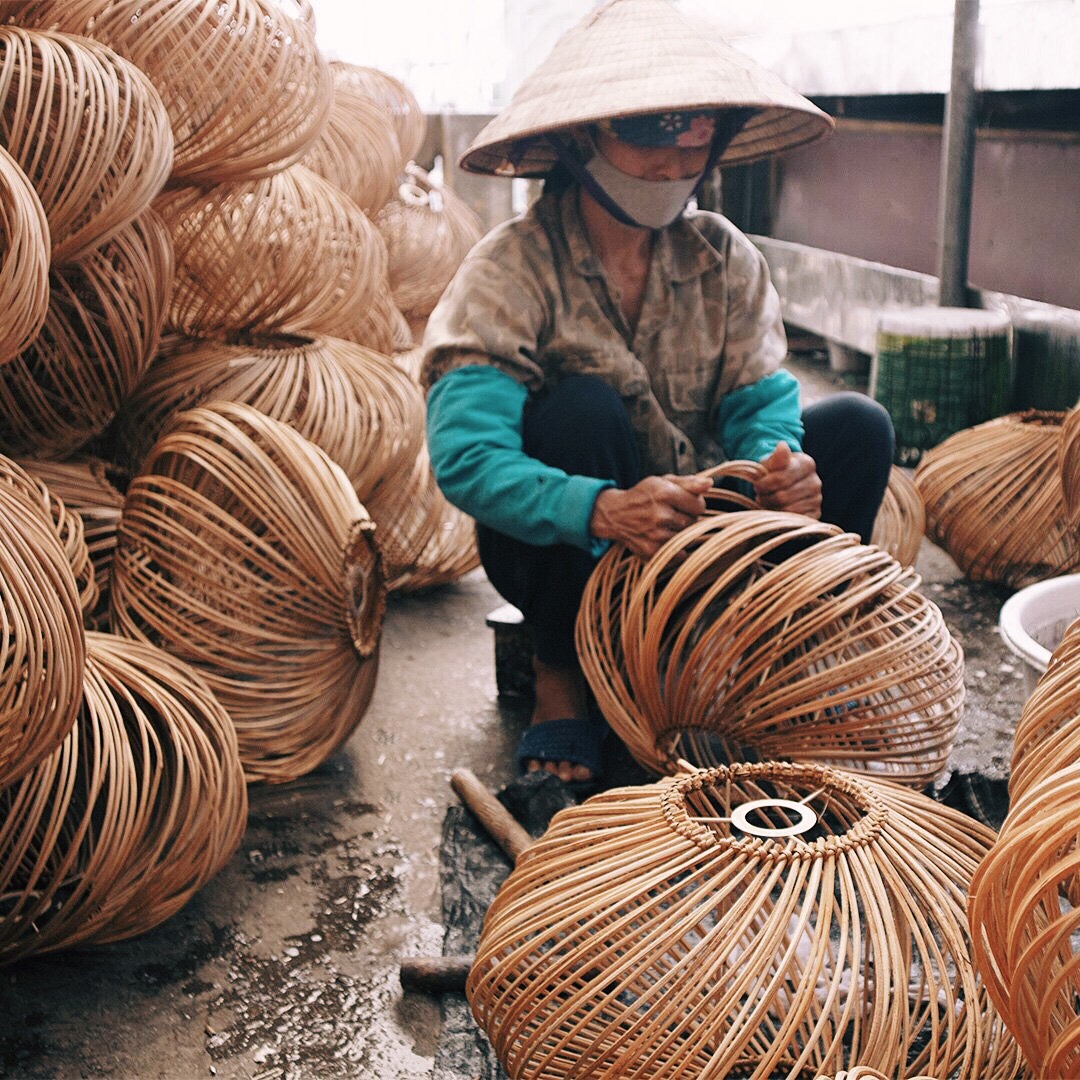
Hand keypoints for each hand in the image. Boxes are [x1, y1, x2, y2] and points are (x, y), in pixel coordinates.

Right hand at [589, 473, 710, 558]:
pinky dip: (676, 549)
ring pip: (687, 538)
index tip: (684, 504)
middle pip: (693, 522)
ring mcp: (656, 535)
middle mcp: (661, 515)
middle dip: (686, 518)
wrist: (615, 514)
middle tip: (671, 514)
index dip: (694, 504)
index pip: (699, 506)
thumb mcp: (662, 482)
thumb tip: (709, 483)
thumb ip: (688, 482)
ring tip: (666, 526)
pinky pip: (680, 555)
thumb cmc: (643, 496)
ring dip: (680, 533)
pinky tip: (664, 539)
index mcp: (665, 494)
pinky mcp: (652, 551)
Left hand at [753, 441, 821, 517]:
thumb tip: (782, 446)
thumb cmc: (774, 472)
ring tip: (767, 502)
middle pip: (782, 497)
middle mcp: (816, 482)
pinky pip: (795, 521)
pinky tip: (776, 511)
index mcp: (807, 464)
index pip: (780, 479)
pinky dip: (781, 518)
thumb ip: (776, 457)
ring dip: (771, 509)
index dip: (762, 485)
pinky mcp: (815, 514)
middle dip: (765, 498)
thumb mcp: (771, 462)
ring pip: (787, 511)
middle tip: (760, 496)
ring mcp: (817, 499)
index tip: (757, 485)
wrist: (783, 484)